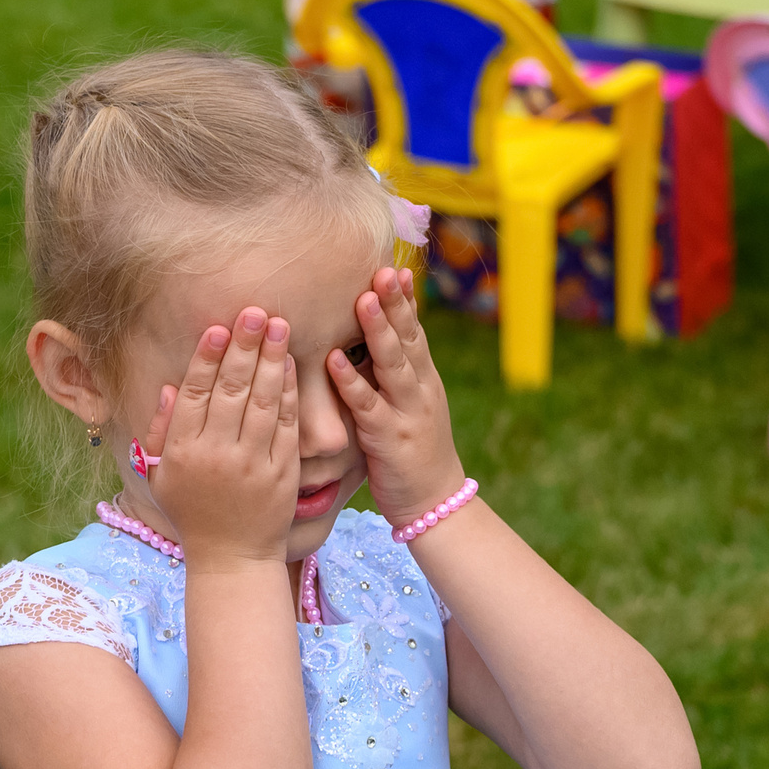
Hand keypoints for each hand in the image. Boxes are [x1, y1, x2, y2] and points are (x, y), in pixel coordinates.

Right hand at [144, 310, 297, 564]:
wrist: (232, 558)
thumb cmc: (193, 512)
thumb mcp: (161, 476)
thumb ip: (160, 431)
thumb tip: (168, 387)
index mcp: (182, 453)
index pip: (194, 394)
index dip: (207, 359)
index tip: (219, 327)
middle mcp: (216, 455)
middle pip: (231, 391)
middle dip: (245, 348)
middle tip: (256, 312)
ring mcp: (252, 464)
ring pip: (263, 403)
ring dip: (272, 361)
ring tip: (279, 326)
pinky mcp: (283, 473)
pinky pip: (287, 425)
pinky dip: (290, 394)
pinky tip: (292, 365)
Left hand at [327, 268, 463, 527]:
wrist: (434, 501)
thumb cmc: (414, 450)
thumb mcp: (411, 405)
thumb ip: (394, 374)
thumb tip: (373, 340)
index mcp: (423, 379)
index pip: (415, 331)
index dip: (406, 300)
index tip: (396, 267)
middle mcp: (420, 389)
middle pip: (408, 338)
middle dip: (395, 302)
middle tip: (382, 269)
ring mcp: (407, 412)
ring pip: (393, 364)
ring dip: (379, 330)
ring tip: (363, 299)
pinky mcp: (388, 438)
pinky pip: (368, 406)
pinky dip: (351, 382)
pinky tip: (334, 361)